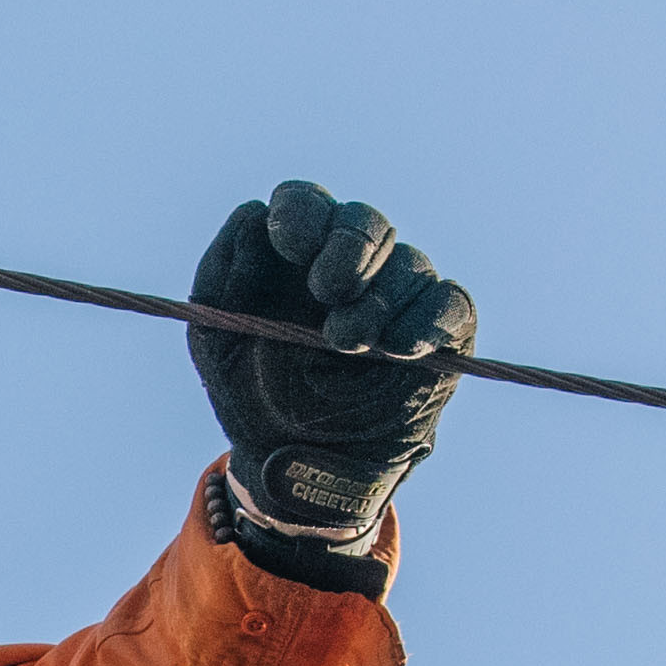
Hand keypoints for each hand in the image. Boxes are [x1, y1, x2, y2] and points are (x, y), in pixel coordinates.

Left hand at [189, 181, 475, 547]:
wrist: (298, 463)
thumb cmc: (253, 394)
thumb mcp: (216, 340)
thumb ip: (223, 275)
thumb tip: (253, 215)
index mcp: (295, 254)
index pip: (305, 203)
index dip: (303, 213)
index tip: (293, 243)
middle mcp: (354, 262)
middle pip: (365, 222)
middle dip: (349, 250)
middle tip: (330, 290)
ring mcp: (400, 292)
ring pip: (408, 264)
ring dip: (378, 302)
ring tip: (347, 344)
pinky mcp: (442, 327)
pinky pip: (448, 302)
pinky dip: (425, 321)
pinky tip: (398, 348)